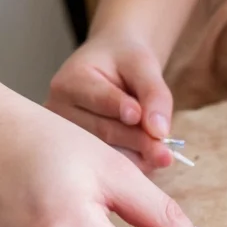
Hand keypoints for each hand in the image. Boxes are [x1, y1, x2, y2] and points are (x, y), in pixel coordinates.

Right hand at [46, 34, 173, 172]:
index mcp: (71, 81)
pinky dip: (133, 163)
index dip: (120, 108)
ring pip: (107, 152)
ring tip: (163, 157)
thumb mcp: (143, 66)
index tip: (139, 116)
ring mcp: (66, 136)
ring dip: (138, 157)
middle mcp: (60, 111)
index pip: (98, 99)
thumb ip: (154, 95)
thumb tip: (159, 131)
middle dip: (139, 141)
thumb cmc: (126, 62)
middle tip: (166, 154)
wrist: (113, 67)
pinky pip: (108, 164)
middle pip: (104, 131)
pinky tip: (150, 161)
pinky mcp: (79, 152)